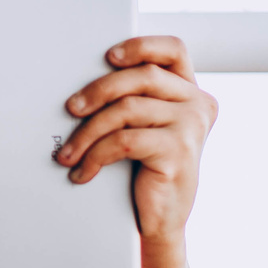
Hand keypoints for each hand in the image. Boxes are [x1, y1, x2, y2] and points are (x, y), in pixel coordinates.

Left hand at [55, 36, 215, 244]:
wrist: (161, 221)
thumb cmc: (147, 170)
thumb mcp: (144, 127)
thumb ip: (134, 99)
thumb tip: (86, 83)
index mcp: (191, 92)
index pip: (173, 50)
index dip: (141, 46)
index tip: (109, 56)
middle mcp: (198, 105)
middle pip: (142, 77)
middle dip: (99, 90)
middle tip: (71, 108)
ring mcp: (192, 127)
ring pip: (127, 109)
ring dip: (89, 131)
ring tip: (69, 151)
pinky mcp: (179, 152)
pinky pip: (124, 140)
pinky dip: (96, 154)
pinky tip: (83, 170)